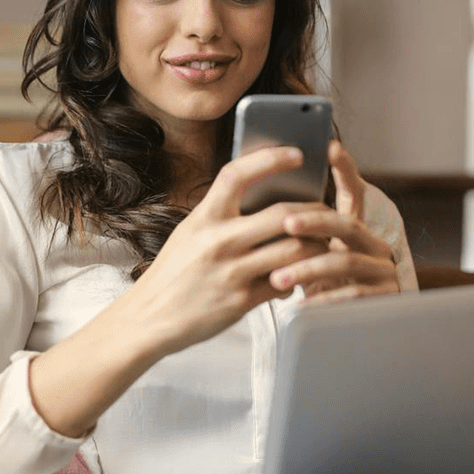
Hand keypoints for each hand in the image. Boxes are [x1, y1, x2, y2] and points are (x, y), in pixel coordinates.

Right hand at [123, 146, 329, 354]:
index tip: (297, 154)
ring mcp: (231, 272)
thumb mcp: (189, 233)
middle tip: (324, 213)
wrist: (149, 318)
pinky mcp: (241, 301)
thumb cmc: (172, 274)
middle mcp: (217, 242)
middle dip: (313, 213)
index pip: (237, 175)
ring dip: (315, 247)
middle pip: (283, 215)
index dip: (270, 159)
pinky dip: (297, 278)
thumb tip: (262, 196)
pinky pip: (284, 284)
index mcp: (203, 219)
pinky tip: (297, 277)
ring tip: (319, 245)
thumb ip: (221, 215)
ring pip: (294, 250)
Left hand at [266, 140, 399, 304]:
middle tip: (285, 223)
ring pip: (345, 261)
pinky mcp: (384, 298)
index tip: (331, 147)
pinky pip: (353, 295)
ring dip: (308, 268)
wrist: (338, 328)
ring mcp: (382, 270)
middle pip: (346, 223)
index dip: (345, 170)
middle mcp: (373, 244)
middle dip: (314, 222)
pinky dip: (324, 300)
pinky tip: (301, 305)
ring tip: (277, 278)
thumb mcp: (303, 258)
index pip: (352, 193)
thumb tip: (255, 202)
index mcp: (354, 230)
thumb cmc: (315, 288)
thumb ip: (292, 233)